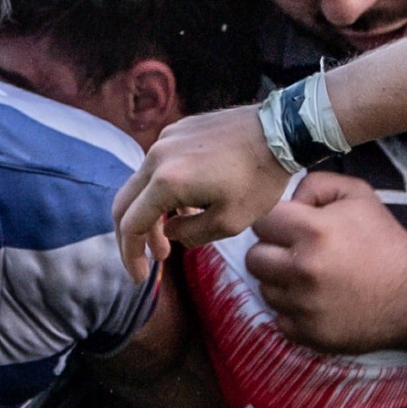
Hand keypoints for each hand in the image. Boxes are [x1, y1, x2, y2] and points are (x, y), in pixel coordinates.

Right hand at [114, 106, 289, 280]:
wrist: (280, 130)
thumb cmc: (260, 178)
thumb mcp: (229, 222)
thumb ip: (191, 235)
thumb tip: (170, 233)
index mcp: (166, 181)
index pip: (130, 224)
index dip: (131, 255)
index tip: (141, 276)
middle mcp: (157, 156)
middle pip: (125, 203)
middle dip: (133, 237)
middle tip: (151, 260)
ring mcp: (166, 139)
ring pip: (142, 183)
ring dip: (151, 213)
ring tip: (172, 234)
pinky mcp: (178, 131)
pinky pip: (159, 165)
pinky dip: (162, 190)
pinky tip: (187, 204)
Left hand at [242, 173, 406, 354]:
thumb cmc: (386, 241)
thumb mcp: (358, 195)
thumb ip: (316, 185)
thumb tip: (288, 201)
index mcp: (313, 231)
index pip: (261, 222)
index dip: (276, 222)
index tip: (290, 228)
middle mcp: (303, 269)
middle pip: (255, 257)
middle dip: (273, 252)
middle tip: (296, 253)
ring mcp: (303, 305)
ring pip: (264, 288)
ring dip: (281, 282)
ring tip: (309, 278)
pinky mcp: (308, 333)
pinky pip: (278, 317)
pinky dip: (292, 310)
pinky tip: (314, 301)